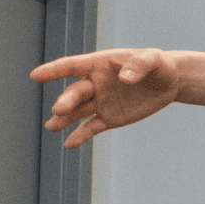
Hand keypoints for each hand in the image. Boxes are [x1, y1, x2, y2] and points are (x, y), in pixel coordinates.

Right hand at [32, 47, 183, 147]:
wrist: (169, 82)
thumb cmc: (158, 64)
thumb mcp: (154, 59)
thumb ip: (139, 65)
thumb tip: (124, 78)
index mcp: (100, 64)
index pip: (72, 66)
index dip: (54, 70)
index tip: (35, 75)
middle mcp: (95, 83)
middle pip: (76, 92)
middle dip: (67, 101)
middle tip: (58, 110)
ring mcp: (100, 101)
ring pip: (78, 111)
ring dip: (65, 119)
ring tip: (51, 127)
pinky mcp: (110, 118)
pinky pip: (91, 127)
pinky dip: (81, 135)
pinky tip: (69, 144)